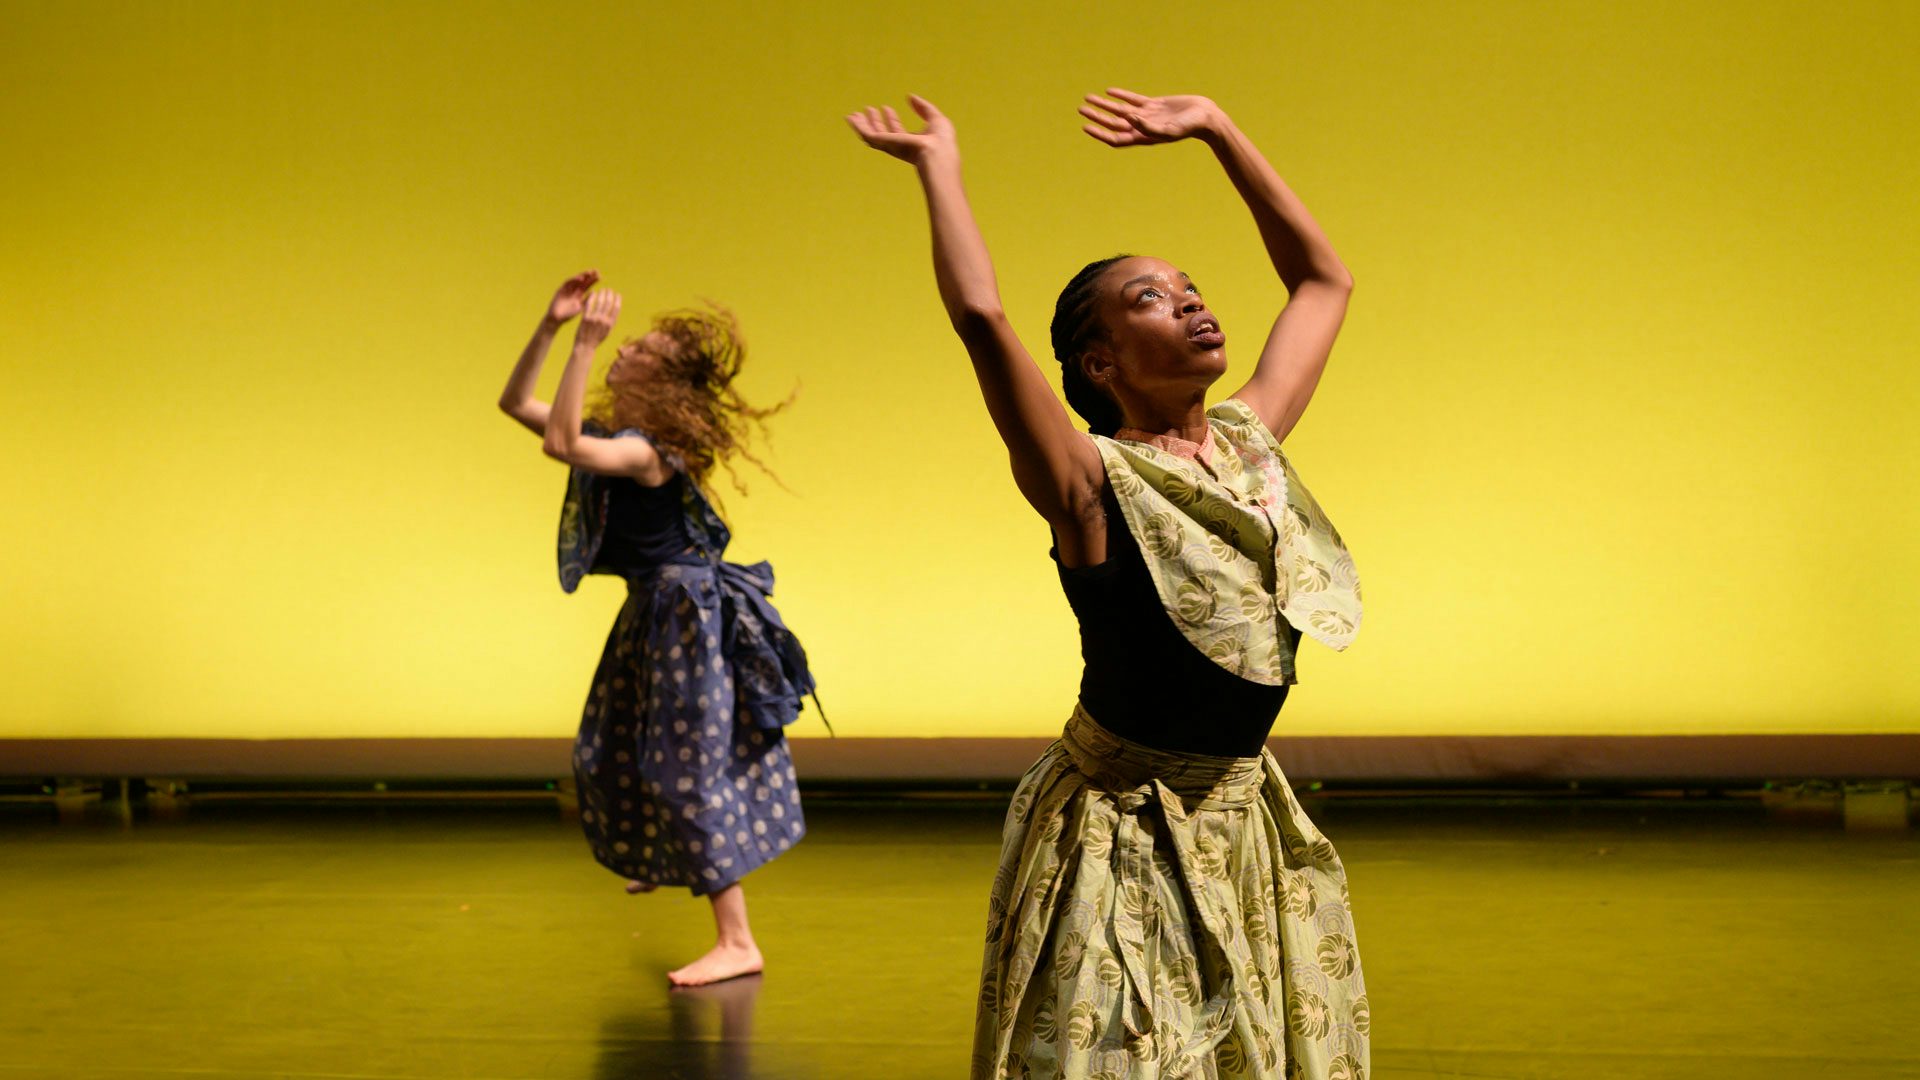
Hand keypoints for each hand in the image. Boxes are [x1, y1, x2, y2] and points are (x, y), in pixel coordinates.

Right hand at [547, 269, 599, 324]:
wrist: (557, 318)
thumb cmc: (569, 315)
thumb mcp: (580, 307)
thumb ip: (586, 300)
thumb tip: (594, 293)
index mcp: (579, 294)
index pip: (587, 285)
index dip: (593, 280)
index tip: (600, 276)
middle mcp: (574, 290)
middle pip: (582, 281)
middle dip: (589, 276)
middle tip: (596, 271)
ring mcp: (567, 289)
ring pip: (575, 280)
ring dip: (582, 276)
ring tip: (589, 273)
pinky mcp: (561, 289)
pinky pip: (568, 283)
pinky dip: (573, 280)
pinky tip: (580, 278)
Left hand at [575, 288, 620, 348]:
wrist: (585, 346)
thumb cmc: (596, 339)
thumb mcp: (607, 332)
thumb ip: (610, 322)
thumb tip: (614, 311)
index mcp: (610, 324)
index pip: (616, 308)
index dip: (618, 300)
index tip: (618, 294)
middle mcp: (603, 320)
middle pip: (608, 303)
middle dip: (609, 294)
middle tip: (609, 289)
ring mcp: (594, 318)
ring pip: (599, 302)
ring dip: (602, 294)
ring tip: (602, 290)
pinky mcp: (585, 318)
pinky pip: (589, 305)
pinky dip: (592, 297)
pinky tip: (593, 293)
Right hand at [846, 95, 956, 166]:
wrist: (938, 153)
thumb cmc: (942, 140)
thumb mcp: (935, 117)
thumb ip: (923, 108)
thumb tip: (910, 97)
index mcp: (911, 143)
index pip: (898, 131)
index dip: (892, 119)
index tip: (886, 108)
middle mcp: (899, 147)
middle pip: (882, 134)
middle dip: (874, 123)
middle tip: (867, 110)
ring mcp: (891, 146)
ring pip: (871, 136)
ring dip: (862, 125)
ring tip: (853, 114)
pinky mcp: (884, 143)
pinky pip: (867, 135)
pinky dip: (859, 127)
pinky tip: (852, 118)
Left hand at [1079, 88, 1219, 146]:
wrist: (1206, 117)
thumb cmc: (1189, 128)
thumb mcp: (1168, 130)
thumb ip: (1148, 126)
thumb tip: (1128, 117)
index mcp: (1143, 137)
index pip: (1115, 138)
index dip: (1099, 134)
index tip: (1085, 127)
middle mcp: (1142, 127)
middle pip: (1113, 123)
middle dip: (1096, 117)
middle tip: (1081, 109)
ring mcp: (1147, 115)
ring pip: (1120, 110)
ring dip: (1104, 105)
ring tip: (1088, 98)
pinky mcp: (1154, 104)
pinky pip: (1133, 99)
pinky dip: (1121, 95)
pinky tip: (1110, 91)